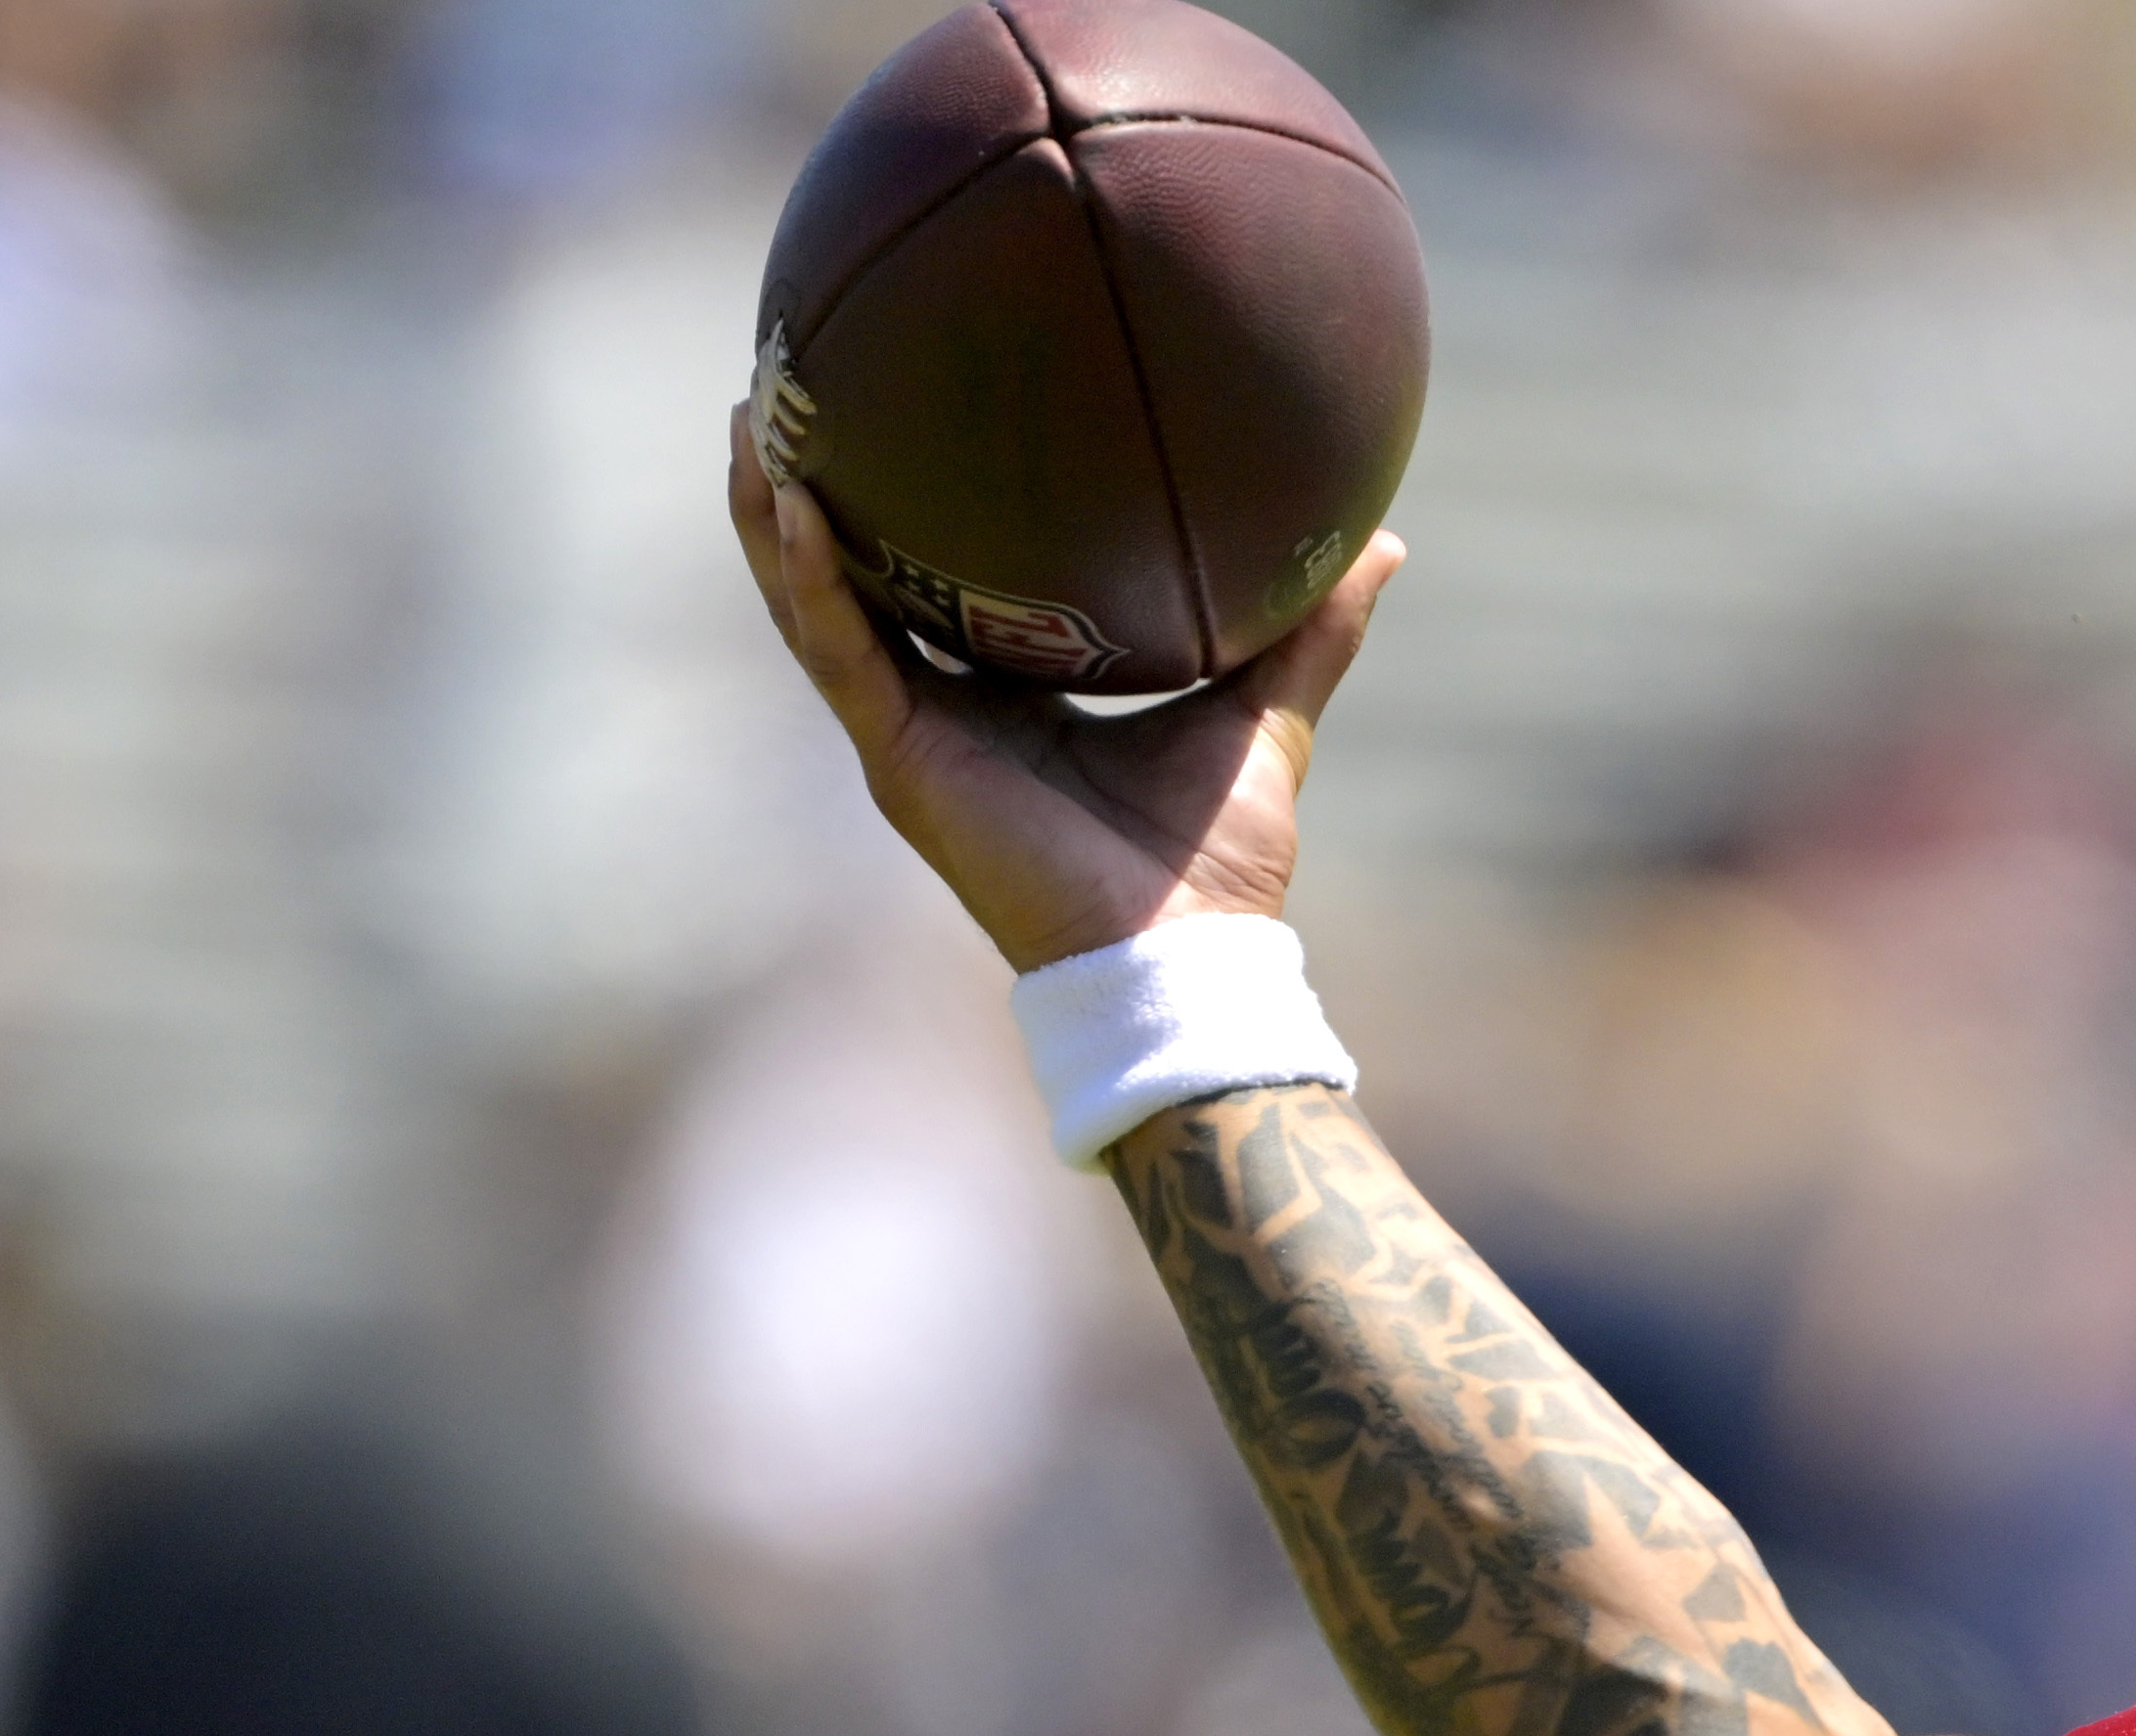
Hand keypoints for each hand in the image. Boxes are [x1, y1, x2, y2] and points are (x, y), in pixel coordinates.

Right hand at [725, 407, 1404, 972]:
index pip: (934, 582)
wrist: (1187, 952)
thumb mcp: (1267, 710)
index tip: (893, 404)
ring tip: (751, 415)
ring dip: (772, 512)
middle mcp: (943, 709)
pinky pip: (840, 653)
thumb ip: (1311, 628)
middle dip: (804, 485)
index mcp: (1007, 696)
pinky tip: (793, 501)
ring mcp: (911, 735)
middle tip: (785, 382)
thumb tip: (1383, 540)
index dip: (904, 503)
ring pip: (814, 606)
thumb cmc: (1222, 858)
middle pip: (846, 579)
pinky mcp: (903, 760)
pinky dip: (811, 577)